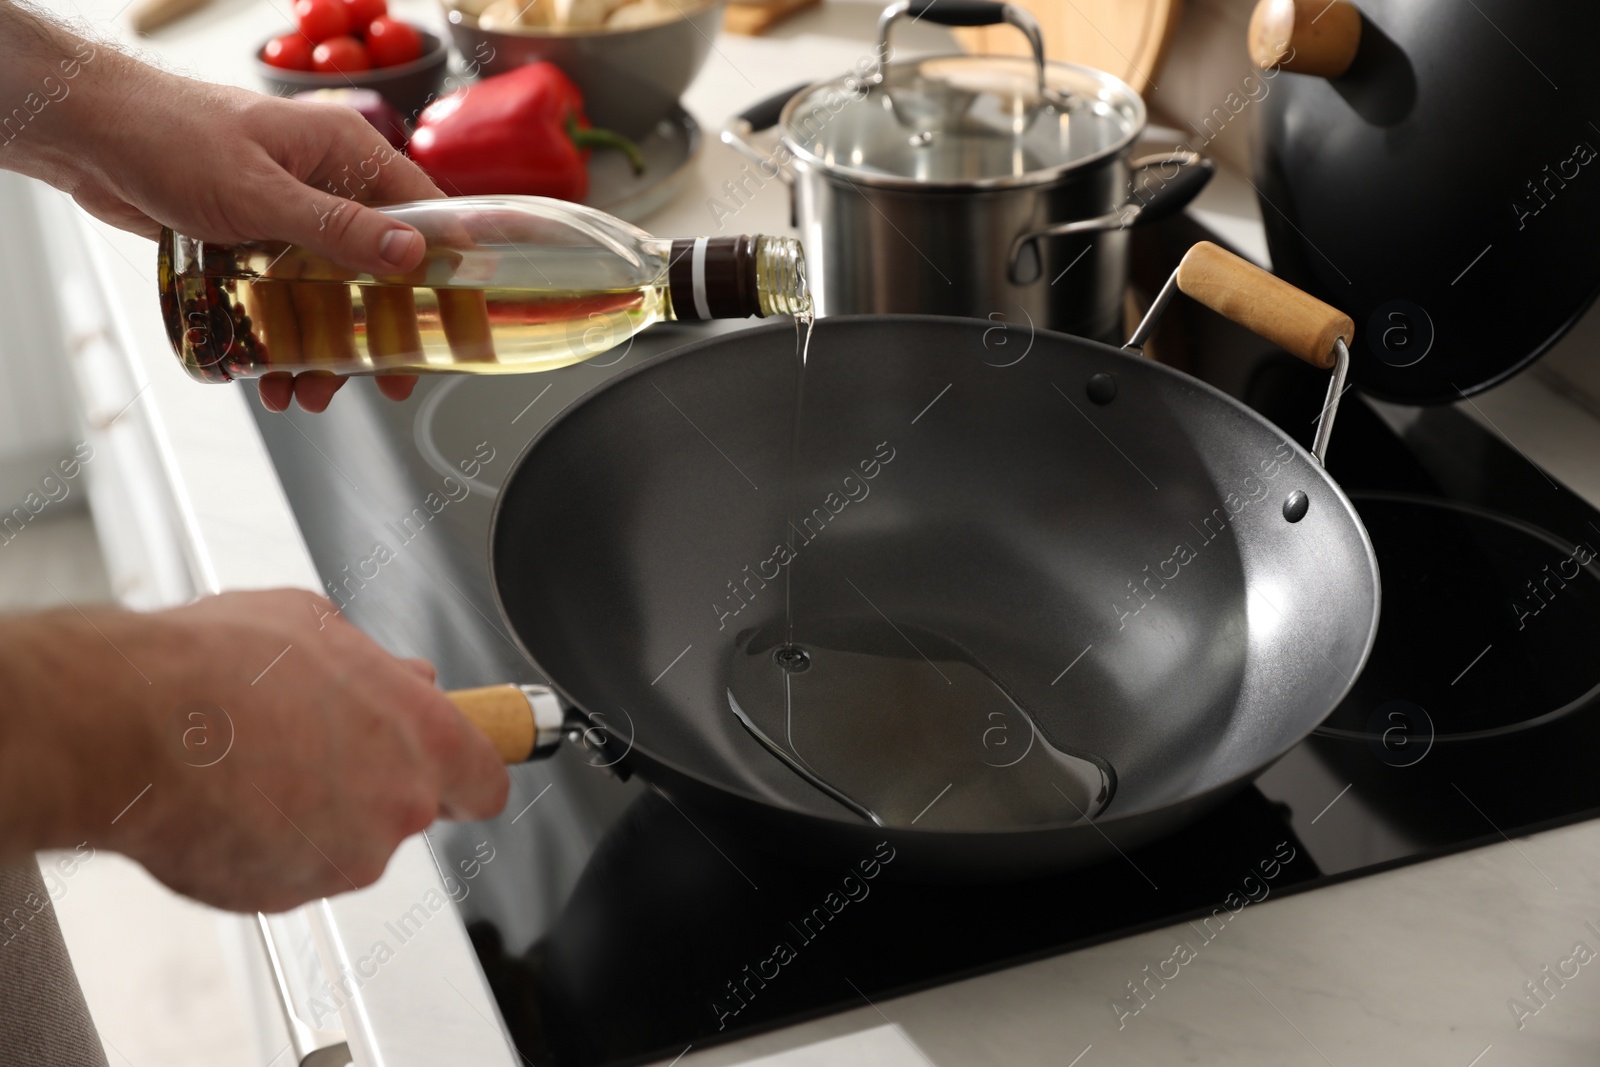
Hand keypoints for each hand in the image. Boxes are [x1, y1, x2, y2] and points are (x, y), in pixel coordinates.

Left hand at [0, 17, 436, 411]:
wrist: (91, 137)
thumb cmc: (171, 139)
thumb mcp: (262, 192)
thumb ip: (337, 227)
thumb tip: (409, 255)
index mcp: (345, 153)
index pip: (422, 211)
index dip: (443, 268)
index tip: (448, 322)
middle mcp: (327, 182)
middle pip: (378, 267)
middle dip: (373, 331)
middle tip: (383, 381)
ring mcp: (292, 213)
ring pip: (330, 292)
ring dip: (323, 347)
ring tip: (309, 391)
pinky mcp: (257, 240)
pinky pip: (286, 297)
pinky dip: (283, 337)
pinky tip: (270, 372)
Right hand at [0, 590, 509, 912]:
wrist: (128, 724)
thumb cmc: (218, 667)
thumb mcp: (320, 626)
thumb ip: (378, 668)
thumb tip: (400, 679)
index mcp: (423, 738)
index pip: (486, 782)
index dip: (466, 772)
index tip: (454, 767)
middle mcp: (396, 807)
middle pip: (408, 811)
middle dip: (371, 783)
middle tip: (312, 745)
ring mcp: (340, 860)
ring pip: (345, 843)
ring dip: (313, 814)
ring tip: (254, 764)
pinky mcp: (280, 895)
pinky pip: (286, 872)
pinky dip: (264, 845)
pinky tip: (227, 798)